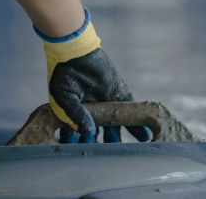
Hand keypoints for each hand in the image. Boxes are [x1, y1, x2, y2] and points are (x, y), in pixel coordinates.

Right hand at [35, 7, 150, 143]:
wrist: (74, 52)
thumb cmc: (63, 74)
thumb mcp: (64, 98)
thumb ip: (75, 116)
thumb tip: (88, 132)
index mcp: (76, 112)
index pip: (81, 133)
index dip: (83, 143)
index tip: (86, 151)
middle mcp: (93, 109)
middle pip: (101, 131)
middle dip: (104, 143)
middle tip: (107, 155)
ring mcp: (107, 102)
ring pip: (116, 124)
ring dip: (120, 136)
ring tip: (125, 150)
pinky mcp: (119, 93)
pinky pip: (130, 110)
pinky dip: (136, 124)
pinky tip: (143, 136)